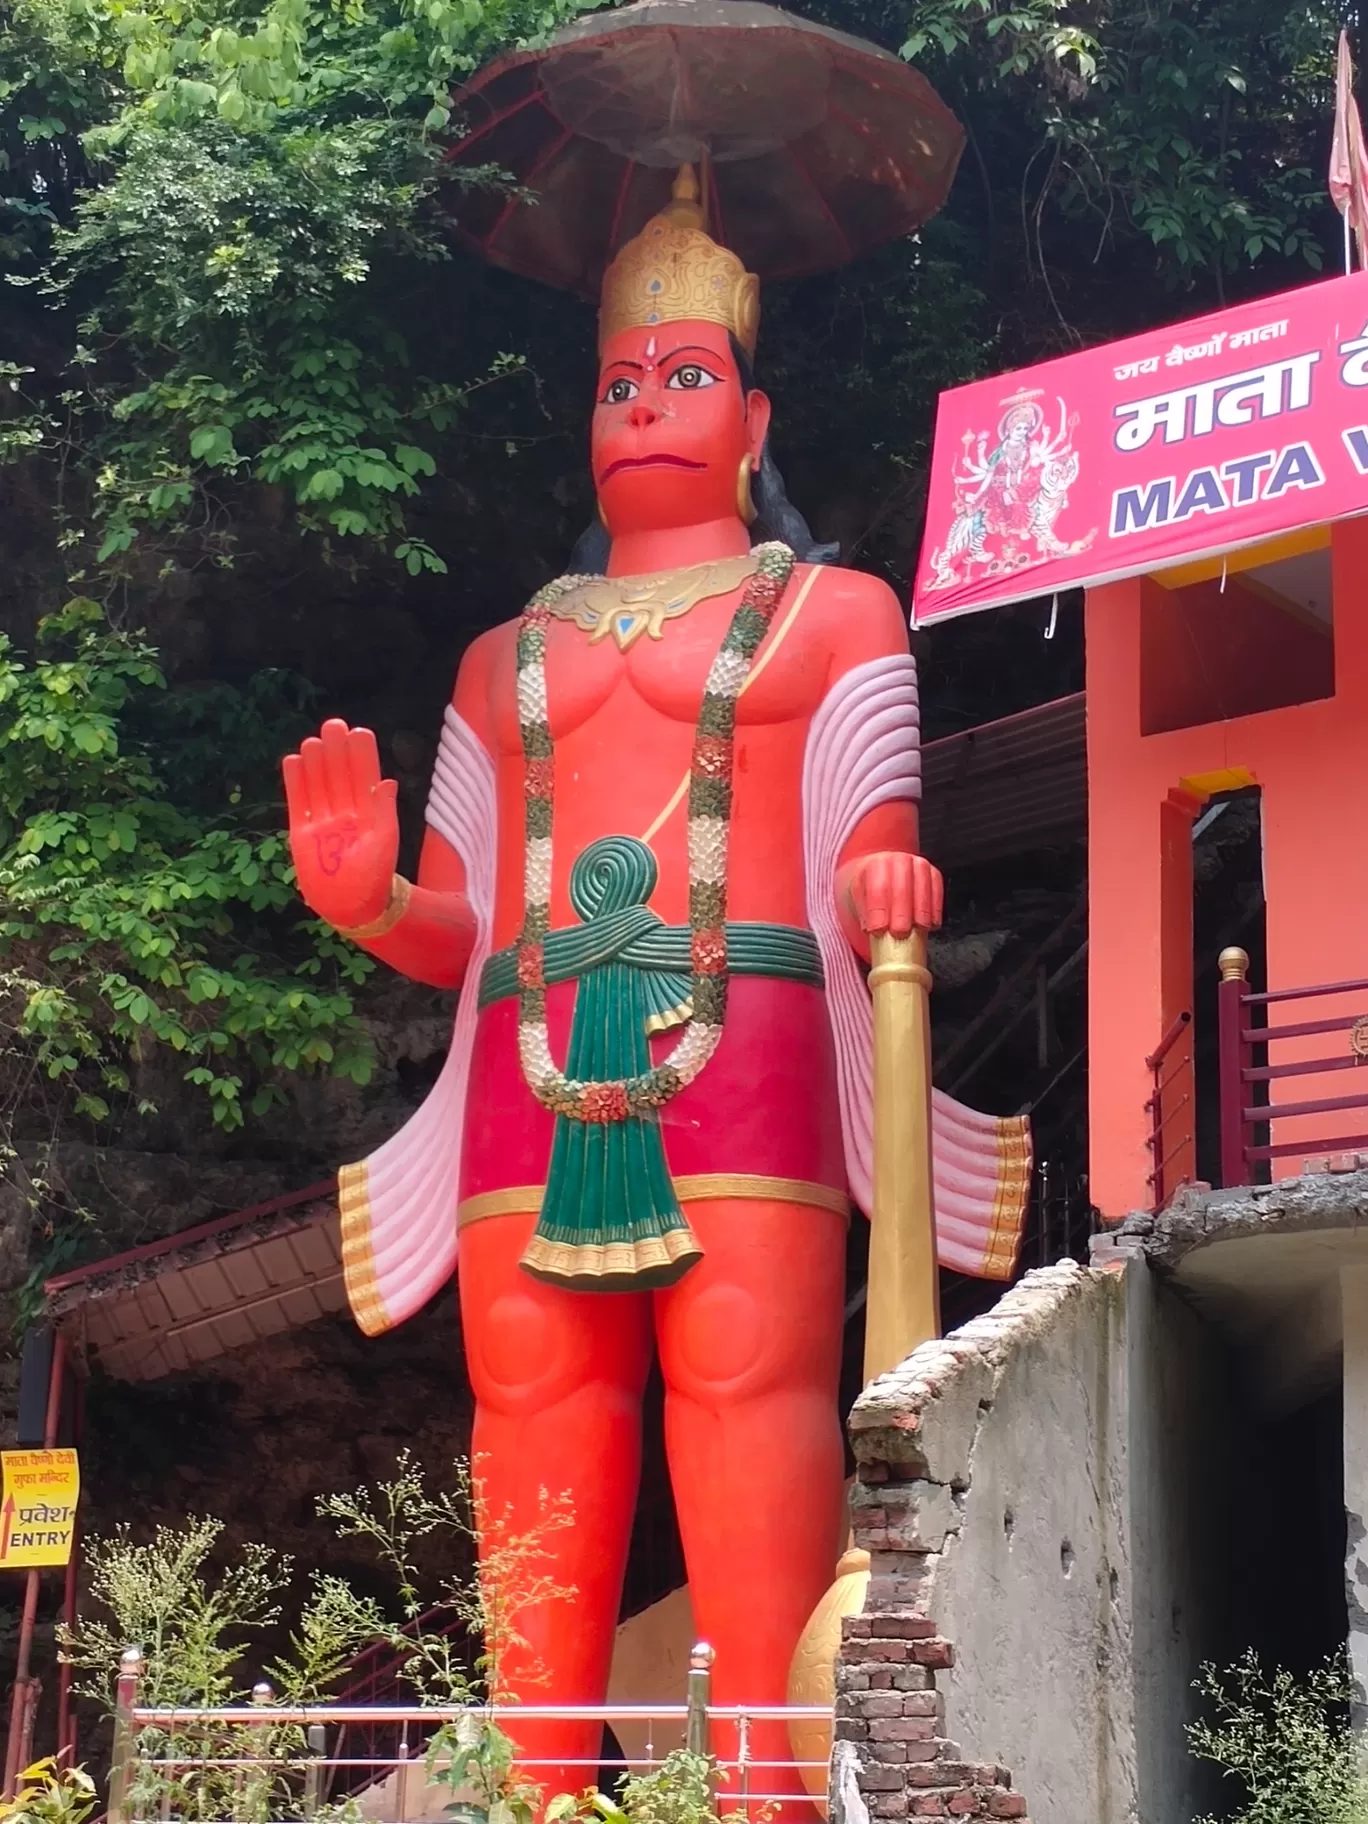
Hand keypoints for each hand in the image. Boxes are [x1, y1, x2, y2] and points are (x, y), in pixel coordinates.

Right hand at [282, 719, 399, 929]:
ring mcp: (323, 822)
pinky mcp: (302, 833)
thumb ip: (384, 810)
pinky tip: (294, 760)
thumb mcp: (385, 841)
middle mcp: (345, 813)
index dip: (361, 756)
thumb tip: (386, 782)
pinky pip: (298, 802)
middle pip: (339, 775)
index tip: (359, 731)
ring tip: (315, 739)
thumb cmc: (375, 877)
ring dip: (316, 762)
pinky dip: (295, 783)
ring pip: (318, 785)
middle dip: (337, 751)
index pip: (364, 777)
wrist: (351, 907)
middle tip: (334, 724)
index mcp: (368, 813)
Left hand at [845, 851, 942, 937]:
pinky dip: (936, 909)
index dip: (878, 910)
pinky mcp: (933, 873)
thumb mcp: (859, 897)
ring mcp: (918, 865)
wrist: (880, 871)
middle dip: (901, 914)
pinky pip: (937, 889)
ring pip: (922, 887)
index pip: (877, 888)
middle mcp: (898, 861)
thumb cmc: (869, 887)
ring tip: (918, 930)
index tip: (878, 930)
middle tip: (899, 933)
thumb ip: (865, 914)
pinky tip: (932, 924)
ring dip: (921, 912)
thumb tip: (873, 933)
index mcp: (876, 865)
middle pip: (902, 888)